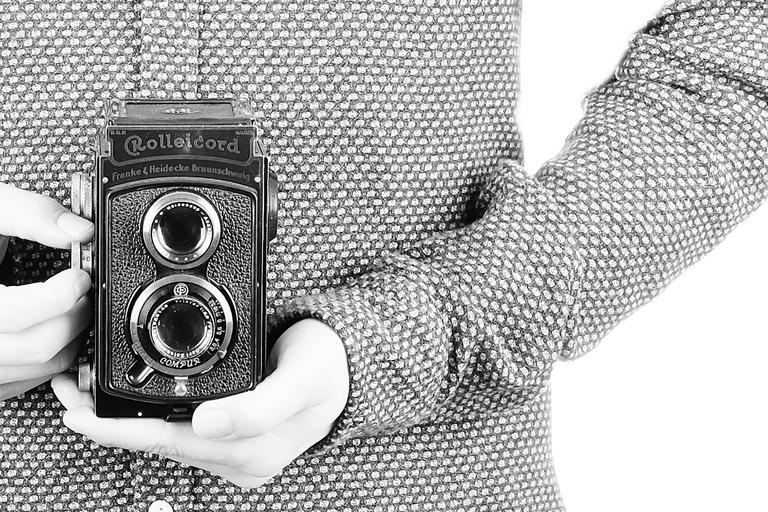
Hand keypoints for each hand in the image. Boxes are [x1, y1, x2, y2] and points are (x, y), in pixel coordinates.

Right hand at [0, 183, 93, 400]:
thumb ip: (30, 214)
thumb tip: (80, 230)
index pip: (14, 314)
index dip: (59, 295)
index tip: (80, 274)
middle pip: (38, 348)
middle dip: (73, 314)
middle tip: (81, 286)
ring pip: (41, 368)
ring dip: (69, 335)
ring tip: (68, 301)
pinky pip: (29, 379)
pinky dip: (51, 354)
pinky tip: (49, 323)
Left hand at [53, 318, 349, 487]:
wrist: (347, 365)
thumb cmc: (327, 366)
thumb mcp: (303, 378)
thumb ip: (260, 406)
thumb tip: (205, 424)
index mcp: (254, 450)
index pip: (172, 442)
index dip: (122, 428)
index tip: (81, 412)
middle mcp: (241, 460)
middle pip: (161, 443)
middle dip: (112, 422)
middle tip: (71, 394)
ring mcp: (236, 453)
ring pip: (168, 439)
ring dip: (127, 420)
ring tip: (89, 397)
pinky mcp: (234, 440)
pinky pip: (183, 433)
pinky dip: (152, 417)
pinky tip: (134, 404)